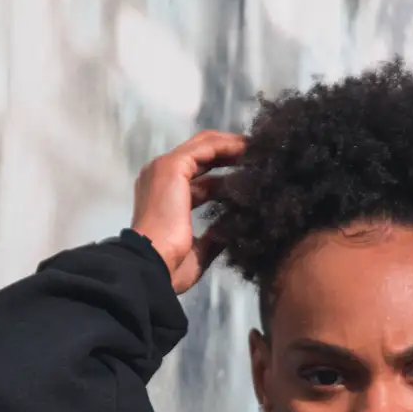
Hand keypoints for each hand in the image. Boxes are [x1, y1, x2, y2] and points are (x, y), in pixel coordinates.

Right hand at [131, 130, 246, 293]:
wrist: (151, 264)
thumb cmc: (169, 265)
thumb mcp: (197, 251)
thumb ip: (213, 237)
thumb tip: (231, 229)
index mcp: (162, 197)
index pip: (198, 178)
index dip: (223, 176)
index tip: (250, 179)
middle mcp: (160, 177)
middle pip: (201, 155)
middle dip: (230, 154)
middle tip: (259, 157)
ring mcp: (164, 169)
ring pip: (205, 145)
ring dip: (234, 146)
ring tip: (260, 149)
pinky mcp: (172, 166)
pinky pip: (207, 147)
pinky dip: (230, 145)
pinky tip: (251, 149)